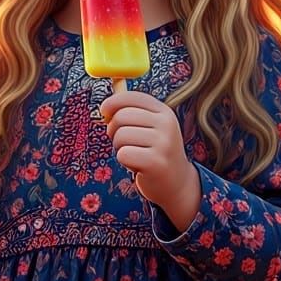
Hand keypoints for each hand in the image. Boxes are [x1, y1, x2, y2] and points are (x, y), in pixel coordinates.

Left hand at [100, 85, 200, 231]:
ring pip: (120, 136)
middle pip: (121, 116)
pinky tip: (138, 165)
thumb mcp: (149, 127)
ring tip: (135, 154)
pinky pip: (123, 154)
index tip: (105, 112)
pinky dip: (124, 161)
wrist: (176, 183)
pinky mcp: (156, 162)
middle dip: (114, 130)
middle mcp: (166, 124)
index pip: (132, 97)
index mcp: (164, 112)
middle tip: (125, 143)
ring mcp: (164, 143)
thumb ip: (130, 113)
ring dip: (120, 147)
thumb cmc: (155, 152)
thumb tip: (104, 108)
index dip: (112, 103)